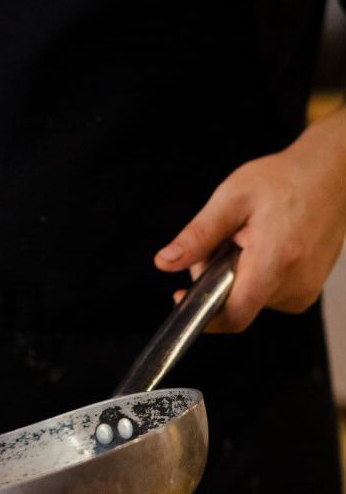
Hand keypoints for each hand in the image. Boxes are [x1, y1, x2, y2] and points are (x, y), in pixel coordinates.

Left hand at [154, 107, 345, 332]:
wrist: (328, 178)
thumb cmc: (283, 181)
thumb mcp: (230, 199)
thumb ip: (198, 235)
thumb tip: (166, 262)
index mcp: (276, 259)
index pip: (235, 314)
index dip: (203, 315)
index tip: (181, 299)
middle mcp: (296, 283)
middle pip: (238, 304)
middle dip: (217, 278)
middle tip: (222, 241)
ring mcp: (305, 290)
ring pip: (251, 299)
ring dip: (237, 276)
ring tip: (249, 239)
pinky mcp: (308, 292)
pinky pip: (268, 295)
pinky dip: (256, 276)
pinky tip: (265, 247)